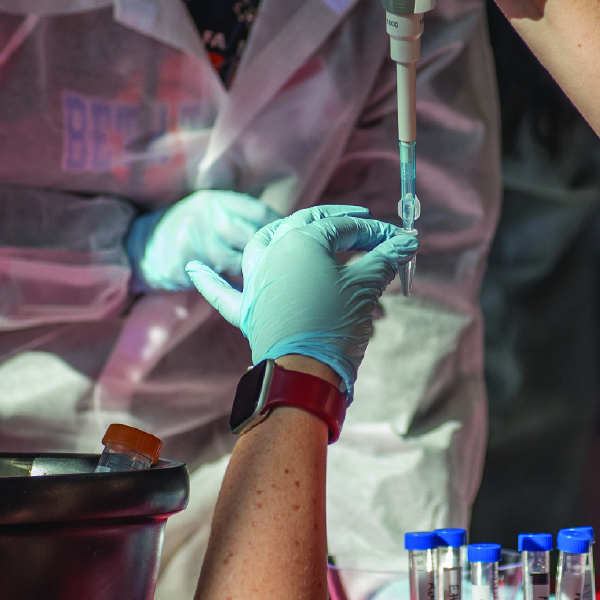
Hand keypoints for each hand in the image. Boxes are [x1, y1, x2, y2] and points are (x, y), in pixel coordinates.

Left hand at [145, 198, 423, 374]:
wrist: (305, 374)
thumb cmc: (337, 325)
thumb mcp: (366, 288)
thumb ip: (384, 258)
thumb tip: (406, 242)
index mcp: (301, 239)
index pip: (343, 226)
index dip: (375, 232)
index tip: (399, 241)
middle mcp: (272, 252)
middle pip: (305, 226)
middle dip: (338, 225)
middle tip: (366, 228)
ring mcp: (256, 281)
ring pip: (262, 245)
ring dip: (281, 233)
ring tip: (300, 228)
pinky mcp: (247, 311)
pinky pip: (223, 292)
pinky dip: (209, 280)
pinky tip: (192, 267)